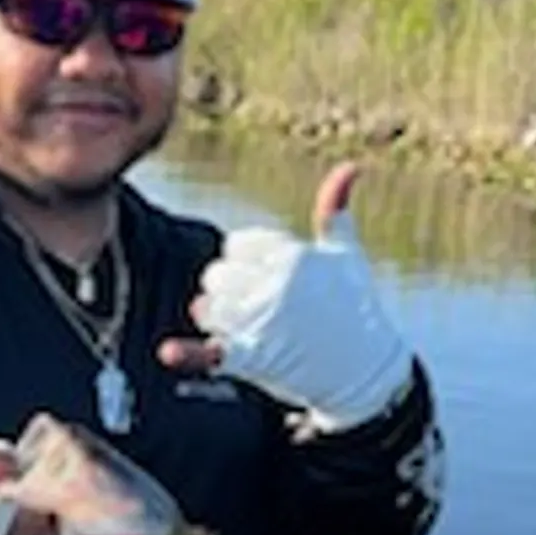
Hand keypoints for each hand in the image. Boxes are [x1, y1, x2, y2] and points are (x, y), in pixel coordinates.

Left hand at [156, 161, 412, 427]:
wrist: (366, 368)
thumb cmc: (356, 306)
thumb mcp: (347, 254)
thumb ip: (335, 212)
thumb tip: (350, 166)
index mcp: (293, 256)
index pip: (236, 247)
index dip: (244, 263)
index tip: (266, 278)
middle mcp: (277, 285)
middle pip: (217, 275)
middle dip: (228, 290)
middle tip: (254, 306)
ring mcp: (266, 322)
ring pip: (209, 308)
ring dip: (217, 318)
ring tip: (240, 327)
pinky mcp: (259, 359)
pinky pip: (215, 353)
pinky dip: (190, 354)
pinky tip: (169, 352)